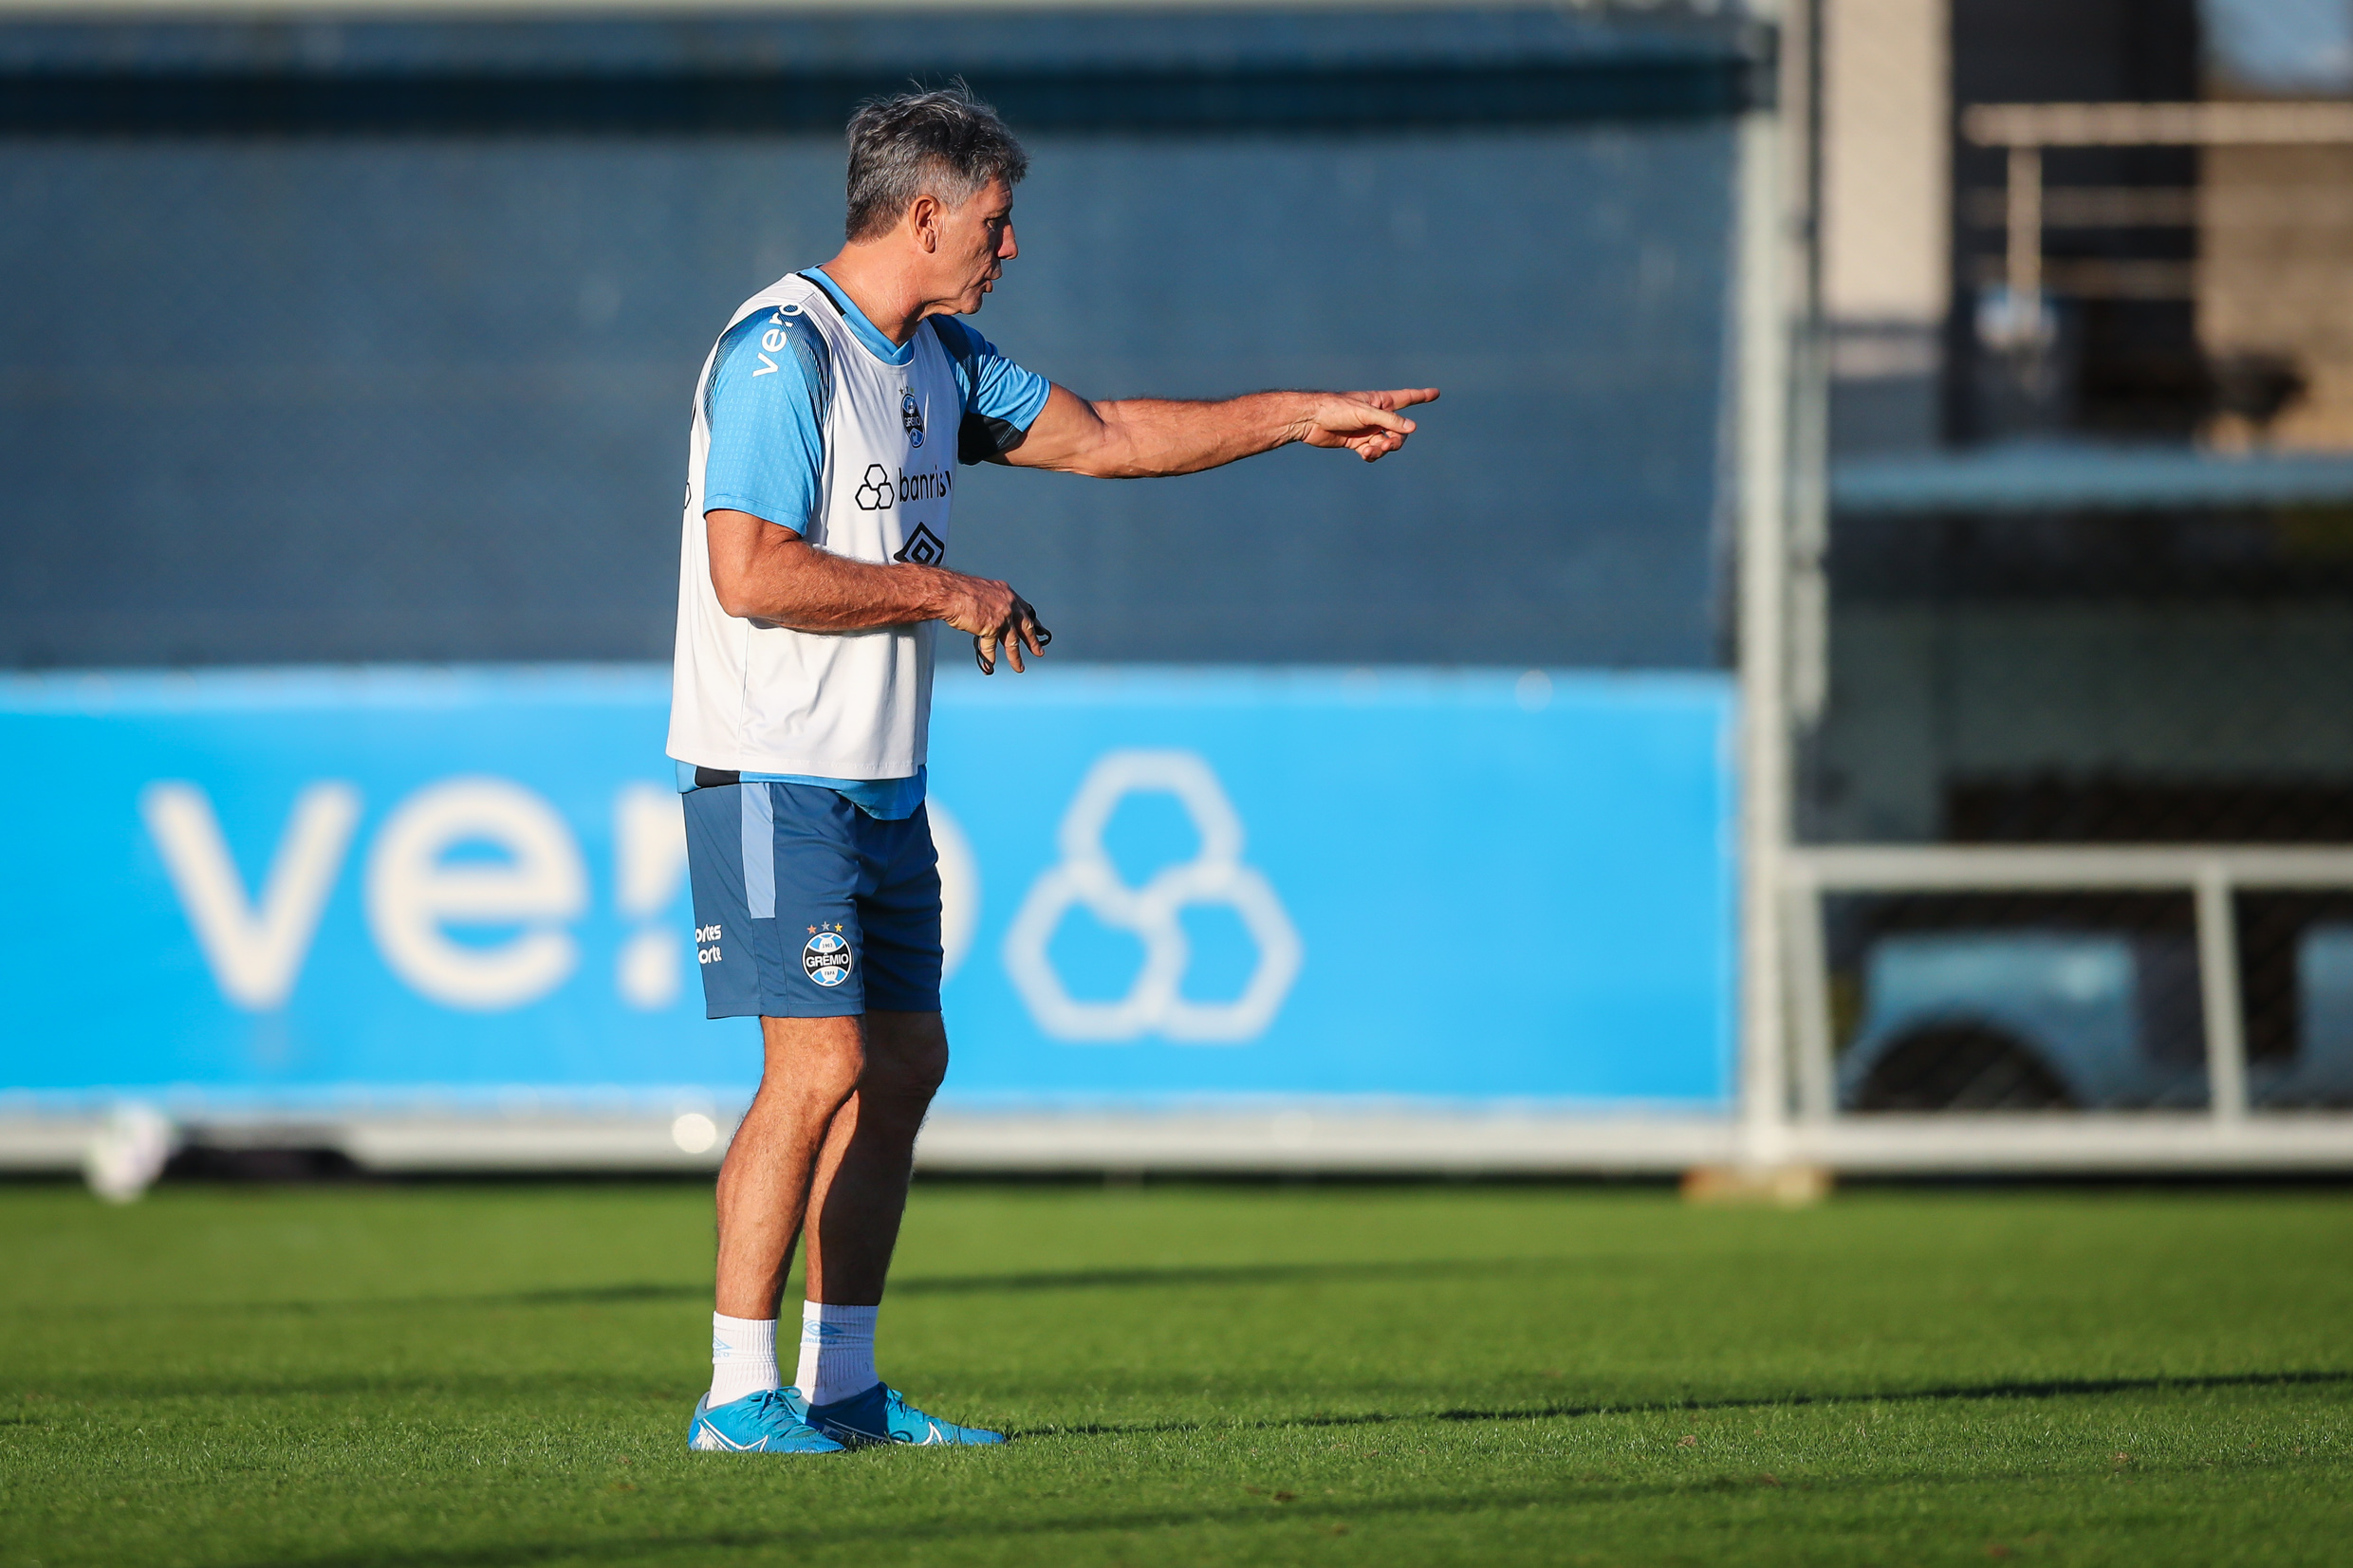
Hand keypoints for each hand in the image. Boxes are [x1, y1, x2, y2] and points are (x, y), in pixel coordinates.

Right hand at [943, 573, 1050, 673]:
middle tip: (1039, 652)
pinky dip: (989, 657)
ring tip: (1019, 668)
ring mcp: (1002, 616)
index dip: (1032, 621)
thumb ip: (992, 604)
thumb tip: (993, 618)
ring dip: (1015, 657)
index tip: (1038, 630)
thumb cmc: (959, 590)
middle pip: (1025, 626)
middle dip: (1032, 641)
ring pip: (1012, 641)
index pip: (1025, 610)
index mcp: (1007, 593)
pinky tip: (990, 666)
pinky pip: (991, 647)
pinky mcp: (992, 626)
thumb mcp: (984, 592)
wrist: (950, 591)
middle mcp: (1008, 604)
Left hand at [1294, 387, 1440, 461]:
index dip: (1421, 396)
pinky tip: (1365, 455)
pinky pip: (1372, 452)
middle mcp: (1376, 415)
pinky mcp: (1357, 443)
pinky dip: (1371, 455)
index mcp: (1380, 401)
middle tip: (1387, 444)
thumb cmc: (1336, 409)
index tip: (1436, 393)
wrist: (1310, 420)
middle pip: (1399, 431)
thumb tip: (1412, 428)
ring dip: (1382, 449)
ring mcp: (1367, 430)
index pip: (1406, 398)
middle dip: (1396, 440)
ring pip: (1386, 443)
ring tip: (1370, 451)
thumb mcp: (1366, 413)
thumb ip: (1389, 420)